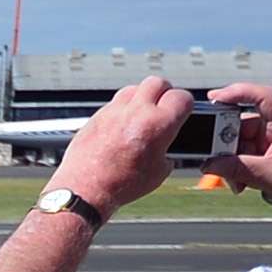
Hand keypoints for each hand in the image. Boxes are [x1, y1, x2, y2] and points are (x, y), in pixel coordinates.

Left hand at [52, 76, 187, 216]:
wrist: (86, 189)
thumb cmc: (122, 184)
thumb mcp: (159, 171)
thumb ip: (167, 149)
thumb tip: (166, 143)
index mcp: (158, 124)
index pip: (182, 97)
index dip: (185, 104)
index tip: (183, 111)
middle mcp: (136, 111)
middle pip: (157, 83)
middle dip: (164, 93)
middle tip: (163, 106)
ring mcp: (113, 111)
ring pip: (134, 89)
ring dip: (141, 97)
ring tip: (142, 114)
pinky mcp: (96, 116)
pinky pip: (114, 103)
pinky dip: (122, 109)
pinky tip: (123, 124)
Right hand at [206, 81, 271, 207]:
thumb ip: (237, 169)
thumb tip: (208, 165)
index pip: (258, 96)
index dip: (233, 94)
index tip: (212, 99)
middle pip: (242, 121)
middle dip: (226, 144)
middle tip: (216, 162)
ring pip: (241, 139)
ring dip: (231, 160)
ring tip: (236, 182)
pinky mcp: (271, 146)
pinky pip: (246, 150)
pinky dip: (239, 164)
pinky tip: (241, 181)